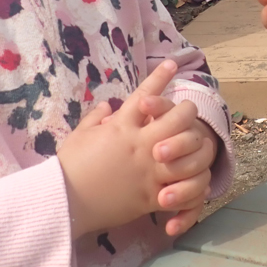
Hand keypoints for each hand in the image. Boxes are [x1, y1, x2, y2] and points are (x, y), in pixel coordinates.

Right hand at [57, 60, 204, 237]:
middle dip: (187, 110)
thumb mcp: (79, 135)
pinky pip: (181, 186)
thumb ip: (95, 118)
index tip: (171, 64)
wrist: (65, 202)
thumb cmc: (69, 166)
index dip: (159, 77)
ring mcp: (148, 170)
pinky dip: (191, 181)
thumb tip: (106, 106)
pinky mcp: (151, 195)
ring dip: (196, 142)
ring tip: (200, 140)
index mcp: (121, 127)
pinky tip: (198, 175)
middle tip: (188, 108)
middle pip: (177, 118)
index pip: (144, 95)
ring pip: (186, 149)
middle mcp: (140, 144)